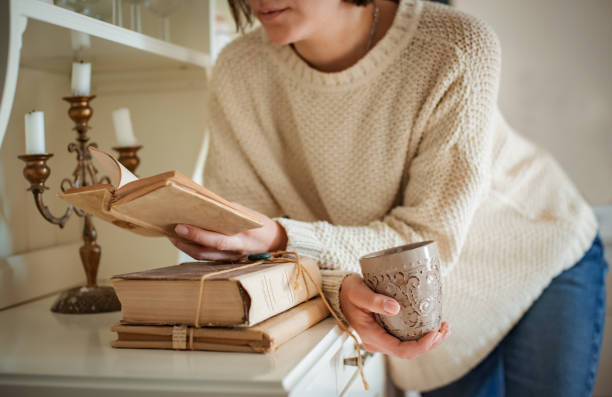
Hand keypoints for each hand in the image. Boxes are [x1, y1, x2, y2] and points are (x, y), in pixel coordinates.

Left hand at [168, 203, 287, 260]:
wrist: (277, 242)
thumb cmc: (260, 224)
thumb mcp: (247, 214)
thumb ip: (228, 211)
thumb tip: (205, 204)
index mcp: (242, 238)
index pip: (216, 239)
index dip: (196, 234)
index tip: (180, 226)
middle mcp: (235, 252)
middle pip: (205, 252)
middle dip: (186, 243)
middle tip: (171, 232)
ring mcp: (231, 259)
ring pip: (204, 257)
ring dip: (186, 248)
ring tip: (174, 237)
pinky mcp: (228, 262)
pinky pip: (208, 257)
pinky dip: (195, 250)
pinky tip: (186, 242)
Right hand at [340, 274, 449, 358]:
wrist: (342, 293)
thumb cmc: (349, 292)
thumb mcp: (358, 292)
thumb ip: (374, 301)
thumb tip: (395, 308)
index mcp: (371, 336)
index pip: (400, 350)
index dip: (421, 346)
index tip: (435, 334)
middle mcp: (378, 342)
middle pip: (409, 351)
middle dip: (430, 343)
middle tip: (444, 329)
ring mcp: (383, 339)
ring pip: (410, 347)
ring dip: (430, 340)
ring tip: (444, 327)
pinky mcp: (388, 332)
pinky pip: (407, 339)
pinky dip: (422, 334)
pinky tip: (433, 325)